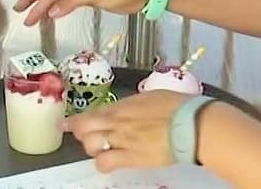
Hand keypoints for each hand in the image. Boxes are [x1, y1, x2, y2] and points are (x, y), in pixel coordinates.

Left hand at [64, 90, 191, 172]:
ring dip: (91, 147)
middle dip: (78, 131)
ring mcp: (122, 139)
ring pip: (90, 144)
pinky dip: (102, 163)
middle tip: (80, 135)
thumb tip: (131, 107)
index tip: (69, 122)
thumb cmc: (178, 107)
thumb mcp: (153, 97)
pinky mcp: (131, 157)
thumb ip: (136, 103)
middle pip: (84, 126)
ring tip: (98, 149)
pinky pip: (106, 161)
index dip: (78, 119)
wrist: (191, 123)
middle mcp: (117, 120)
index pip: (93, 112)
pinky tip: (107, 163)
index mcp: (124, 105)